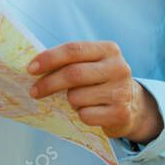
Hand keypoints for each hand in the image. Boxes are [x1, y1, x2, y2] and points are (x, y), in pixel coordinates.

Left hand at [27, 40, 162, 143]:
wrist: (133, 105)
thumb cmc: (100, 80)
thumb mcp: (91, 64)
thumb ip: (69, 61)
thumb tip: (35, 67)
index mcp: (108, 49)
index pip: (73, 50)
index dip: (49, 58)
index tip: (30, 69)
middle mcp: (118, 67)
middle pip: (73, 74)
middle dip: (49, 83)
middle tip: (34, 91)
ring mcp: (121, 91)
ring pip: (77, 97)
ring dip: (69, 101)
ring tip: (77, 100)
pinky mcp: (121, 113)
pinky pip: (85, 115)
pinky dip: (80, 115)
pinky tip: (90, 111)